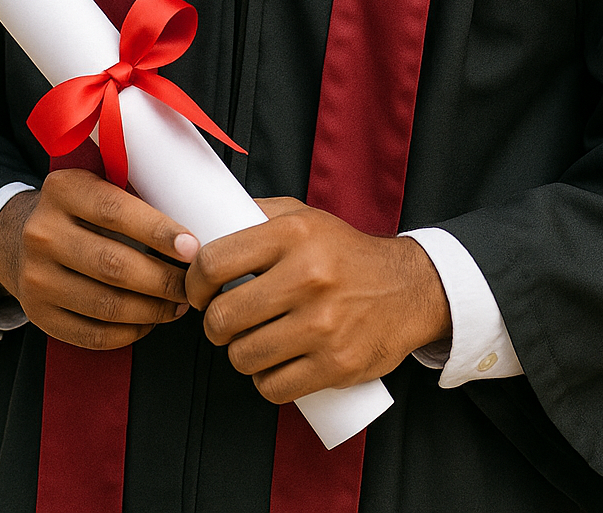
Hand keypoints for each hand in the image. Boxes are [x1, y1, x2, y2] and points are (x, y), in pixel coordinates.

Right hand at [0, 169, 199, 349]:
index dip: (158, 231)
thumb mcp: (96, 184)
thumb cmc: (80, 210)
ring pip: (106, 305)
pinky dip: (130, 333)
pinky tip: (150, 321)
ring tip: (178, 305)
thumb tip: (195, 215)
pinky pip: (92, 334)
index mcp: (61, 190)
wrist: (18, 237)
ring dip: (152, 310)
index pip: (115, 211)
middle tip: (192, 284)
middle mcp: (42, 233)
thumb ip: (133, 193)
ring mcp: (36, 277)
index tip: (193, 247)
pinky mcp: (38, 313)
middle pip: (113, 264)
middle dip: (163, 279)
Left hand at [184, 197, 450, 403]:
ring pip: (244, 356)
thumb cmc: (345, 254)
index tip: (199, 291)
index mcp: (293, 234)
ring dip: (239, 355)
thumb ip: (256, 215)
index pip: (215, 262)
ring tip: (251, 342)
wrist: (408, 288)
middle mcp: (308, 276)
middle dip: (214, 324)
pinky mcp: (337, 364)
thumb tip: (204, 226)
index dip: (195, 282)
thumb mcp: (304, 217)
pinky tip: (273, 366)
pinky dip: (266, 382)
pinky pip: (274, 387)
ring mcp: (324, 324)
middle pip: (224, 316)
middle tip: (224, 321)